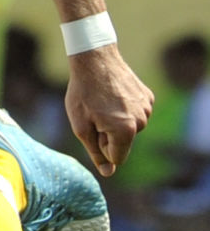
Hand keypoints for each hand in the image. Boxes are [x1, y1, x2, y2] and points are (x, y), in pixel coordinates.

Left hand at [65, 47, 153, 177]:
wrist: (95, 58)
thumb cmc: (83, 93)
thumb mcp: (81, 127)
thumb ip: (96, 153)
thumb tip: (108, 172)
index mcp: (125, 131)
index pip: (116, 158)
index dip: (100, 147)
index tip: (92, 127)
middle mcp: (142, 121)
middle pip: (123, 142)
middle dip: (108, 134)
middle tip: (95, 112)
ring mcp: (147, 108)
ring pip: (129, 128)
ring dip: (115, 121)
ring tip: (103, 100)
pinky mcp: (148, 97)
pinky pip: (135, 113)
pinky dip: (124, 108)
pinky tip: (114, 93)